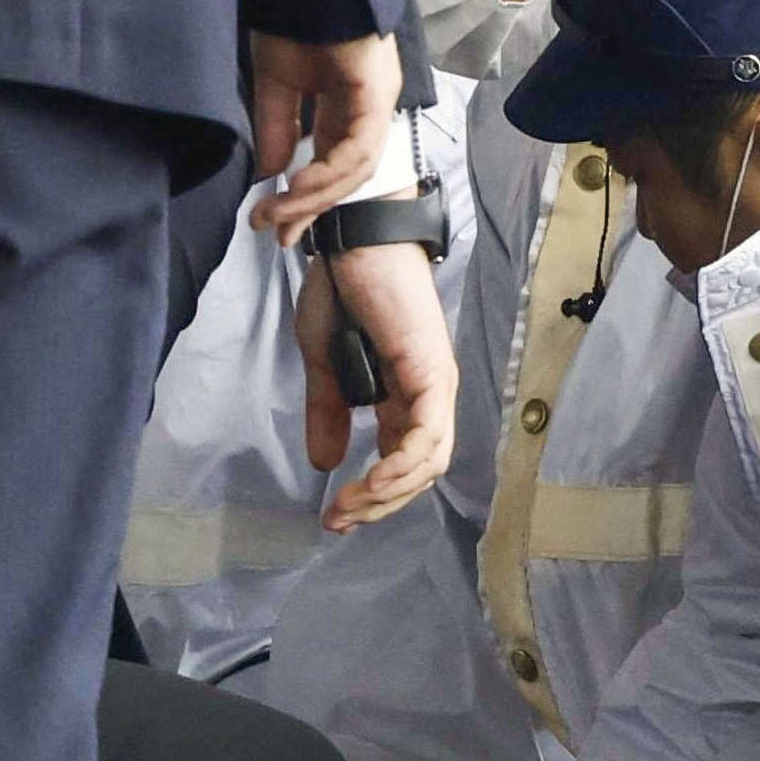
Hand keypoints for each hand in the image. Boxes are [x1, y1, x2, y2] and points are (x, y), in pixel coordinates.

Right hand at [249, 30, 403, 243]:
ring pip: (353, 170)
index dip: (303, 199)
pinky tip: (299, 185)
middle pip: (345, 177)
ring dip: (315, 198)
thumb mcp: (275, 82)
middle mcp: (367, 108)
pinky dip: (329, 173)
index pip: (330, 165)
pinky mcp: (376, 94)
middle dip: (309, 209)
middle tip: (276, 234)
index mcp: (346, 104)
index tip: (273, 223)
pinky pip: (356, 148)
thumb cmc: (294, 15)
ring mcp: (376, 102)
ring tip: (281, 212)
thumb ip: (276, 129)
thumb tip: (269, 174)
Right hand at [298, 242, 456, 527]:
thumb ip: (329, 413)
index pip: (403, 463)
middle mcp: (428, 395)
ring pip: (428, 462)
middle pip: (420, 473)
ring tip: (349, 507)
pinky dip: (402, 465)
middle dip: (379, 505)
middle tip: (339, 521)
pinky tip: (372, 481)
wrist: (352, 240)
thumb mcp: (324, 363)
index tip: (334, 517)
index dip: (373, 497)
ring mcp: (435, 384)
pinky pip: (427, 435)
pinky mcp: (431, 371)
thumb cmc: (341, 289)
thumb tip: (326, 464)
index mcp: (405, 396)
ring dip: (388, 494)